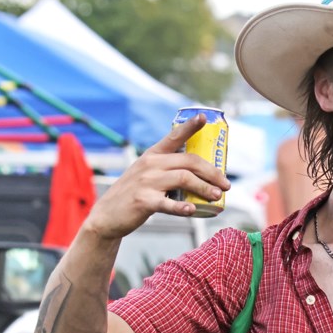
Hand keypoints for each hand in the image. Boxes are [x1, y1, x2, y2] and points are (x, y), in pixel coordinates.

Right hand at [83, 114, 230, 239]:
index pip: (174, 136)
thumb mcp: (147, 174)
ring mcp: (146, 182)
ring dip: (204, 188)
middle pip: (189, 161)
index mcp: (152, 155)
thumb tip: (201, 175)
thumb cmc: (134, 194)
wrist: (107, 215)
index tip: (204, 118)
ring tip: (217, 196)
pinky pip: (168, 203)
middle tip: (226, 184)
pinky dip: (182, 207)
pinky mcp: (144, 201)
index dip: (190, 126)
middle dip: (212, 172)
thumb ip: (168, 170)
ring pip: (184, 179)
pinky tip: (192, 210)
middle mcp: (150, 164)